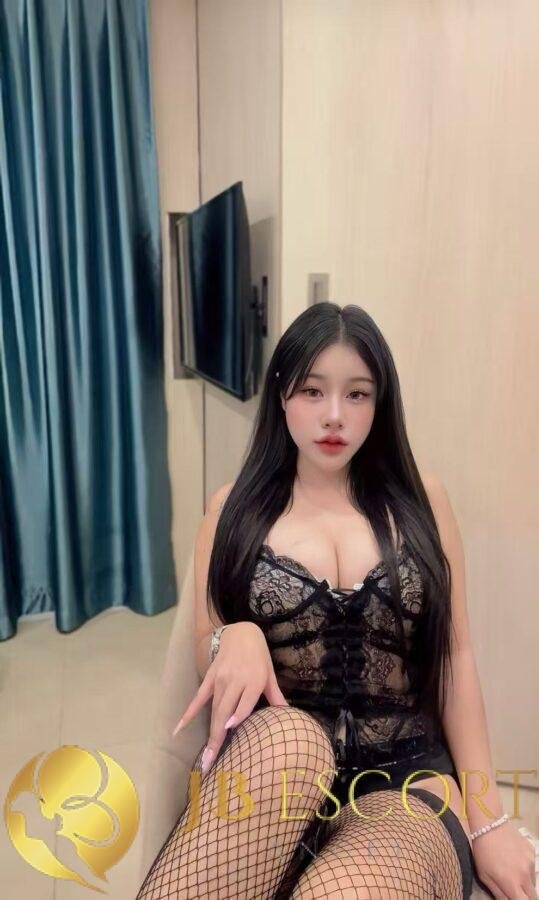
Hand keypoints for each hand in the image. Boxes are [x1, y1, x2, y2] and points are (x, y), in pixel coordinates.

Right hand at [172, 621, 288, 774]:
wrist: (241, 633)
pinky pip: (198, 698)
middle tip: (211, 762)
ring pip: (214, 709)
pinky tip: (178, 728)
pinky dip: (189, 713)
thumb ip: (276, 696)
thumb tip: (290, 715)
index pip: (245, 702)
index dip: (237, 714)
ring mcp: (220, 679)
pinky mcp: (210, 678)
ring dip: (209, 734)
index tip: (229, 729)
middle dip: (218, 738)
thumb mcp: (270, 674)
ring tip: (205, 757)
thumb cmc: (259, 657)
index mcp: (253, 680)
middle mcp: (235, 680)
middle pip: (225, 712)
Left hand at [472, 819, 536, 898]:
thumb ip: (499, 894)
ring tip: (511, 872)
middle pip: (533, 896)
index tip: (513, 897)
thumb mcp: (485, 876)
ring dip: (525, 883)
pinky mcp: (532, 851)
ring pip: (533, 882)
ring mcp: (531, 862)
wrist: (489, 824)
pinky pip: (532, 867)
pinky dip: (526, 869)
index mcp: (512, 883)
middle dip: (525, 896)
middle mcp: (525, 875)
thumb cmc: (482, 852)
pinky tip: (514, 860)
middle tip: (514, 890)